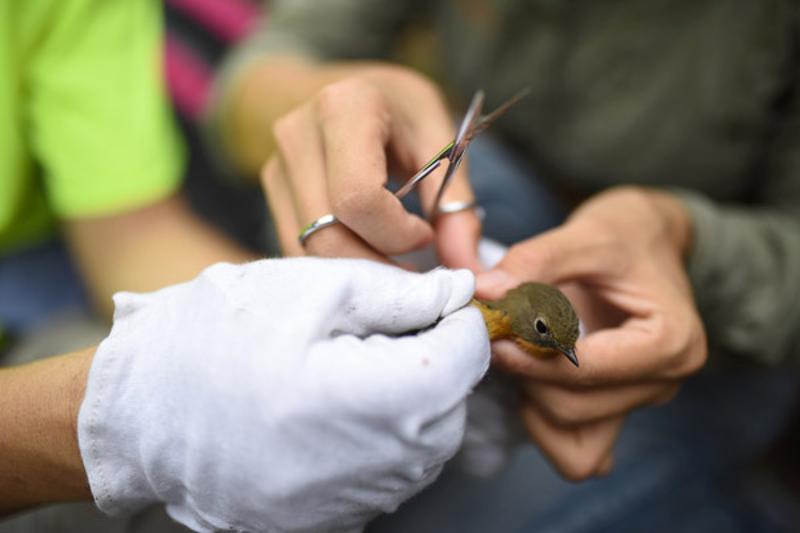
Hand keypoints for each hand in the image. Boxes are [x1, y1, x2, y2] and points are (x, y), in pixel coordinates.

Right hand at [77, 258, 488, 531]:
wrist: (138, 415)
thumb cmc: (215, 339)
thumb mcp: (310, 290)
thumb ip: (398, 293)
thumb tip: (458, 292)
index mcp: (382, 403)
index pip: (466, 356)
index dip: (456, 317)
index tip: (431, 297)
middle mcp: (384, 468)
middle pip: (452, 400)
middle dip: (431, 356)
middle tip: (373, 328)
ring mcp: (361, 502)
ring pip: (426, 438)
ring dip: (407, 395)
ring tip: (342, 366)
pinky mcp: (337, 519)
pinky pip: (390, 469)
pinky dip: (380, 432)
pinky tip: (329, 406)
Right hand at [261, 65, 481, 270]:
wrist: (346, 89)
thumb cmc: (401, 112)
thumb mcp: (441, 141)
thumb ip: (457, 206)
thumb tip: (473, 275)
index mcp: (345, 108)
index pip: (358, 198)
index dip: (396, 234)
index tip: (425, 233)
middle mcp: (298, 134)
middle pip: (328, 235)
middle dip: (377, 267)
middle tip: (412, 268)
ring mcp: (277, 165)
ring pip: (309, 250)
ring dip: (357, 271)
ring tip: (392, 261)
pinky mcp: (272, 191)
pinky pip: (299, 248)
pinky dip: (337, 266)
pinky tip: (366, 254)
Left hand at [475, 187, 706, 479]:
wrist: (647, 239)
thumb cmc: (624, 234)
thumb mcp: (584, 234)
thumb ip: (534, 262)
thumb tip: (484, 292)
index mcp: (671, 342)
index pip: (586, 372)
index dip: (529, 354)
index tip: (493, 328)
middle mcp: (663, 382)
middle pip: (572, 407)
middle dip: (525, 372)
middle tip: (498, 330)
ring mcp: (641, 400)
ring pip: (570, 433)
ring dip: (531, 397)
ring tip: (519, 347)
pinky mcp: (618, 409)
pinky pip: (578, 450)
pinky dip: (546, 423)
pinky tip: (534, 375)